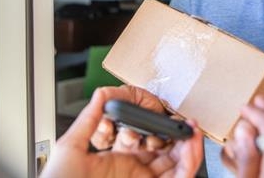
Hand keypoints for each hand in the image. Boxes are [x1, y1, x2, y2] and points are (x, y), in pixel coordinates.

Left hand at [45, 86, 202, 177]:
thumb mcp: (72, 147)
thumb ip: (89, 119)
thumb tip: (101, 93)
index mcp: (117, 164)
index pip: (146, 145)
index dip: (158, 130)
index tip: (164, 116)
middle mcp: (134, 175)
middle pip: (167, 155)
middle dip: (178, 138)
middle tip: (185, 123)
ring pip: (177, 167)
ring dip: (189, 147)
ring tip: (191, 131)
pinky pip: (180, 177)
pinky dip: (190, 161)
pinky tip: (190, 144)